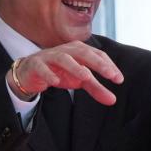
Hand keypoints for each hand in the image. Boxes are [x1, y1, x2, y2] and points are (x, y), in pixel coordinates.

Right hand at [8, 43, 123, 105]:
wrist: (31, 73)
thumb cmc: (60, 73)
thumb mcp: (80, 81)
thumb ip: (96, 88)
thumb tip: (113, 100)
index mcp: (79, 51)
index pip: (97, 54)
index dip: (109, 65)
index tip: (119, 79)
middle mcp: (66, 50)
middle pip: (83, 53)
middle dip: (97, 63)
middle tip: (110, 75)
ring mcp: (50, 56)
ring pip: (63, 58)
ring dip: (74, 66)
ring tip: (86, 77)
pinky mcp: (36, 64)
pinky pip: (42, 68)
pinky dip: (48, 74)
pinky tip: (55, 82)